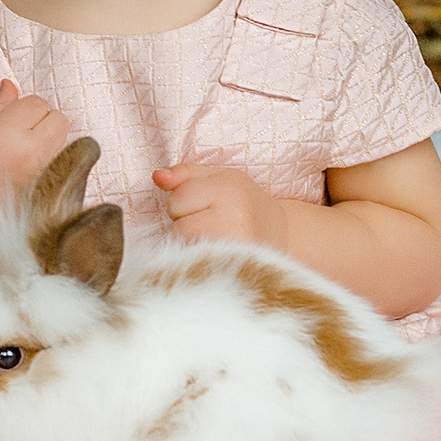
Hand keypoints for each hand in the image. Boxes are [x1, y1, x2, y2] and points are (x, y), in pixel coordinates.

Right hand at [0, 79, 71, 211]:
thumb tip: (10, 85)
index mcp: (10, 131)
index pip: (37, 103)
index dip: (25, 108)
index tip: (12, 119)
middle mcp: (32, 150)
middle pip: (59, 119)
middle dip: (44, 120)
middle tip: (22, 133)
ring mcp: (43, 172)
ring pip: (65, 140)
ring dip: (51, 140)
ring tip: (24, 152)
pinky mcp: (49, 190)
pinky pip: (63, 164)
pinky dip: (52, 160)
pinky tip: (29, 169)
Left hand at [151, 163, 287, 249]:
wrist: (283, 235)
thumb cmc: (244, 203)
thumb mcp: (219, 178)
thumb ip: (185, 174)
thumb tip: (157, 177)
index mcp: (230, 186)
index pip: (178, 198)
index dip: (185, 203)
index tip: (206, 206)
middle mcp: (235, 214)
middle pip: (178, 224)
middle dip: (187, 224)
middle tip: (212, 224)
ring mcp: (236, 243)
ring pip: (186, 245)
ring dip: (192, 243)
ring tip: (216, 238)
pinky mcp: (234, 266)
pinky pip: (196, 262)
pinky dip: (200, 258)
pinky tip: (218, 253)